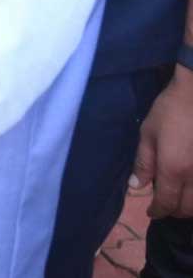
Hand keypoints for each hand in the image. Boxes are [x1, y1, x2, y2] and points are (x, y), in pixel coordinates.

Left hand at [133, 68, 192, 217]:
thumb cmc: (170, 112)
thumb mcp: (147, 134)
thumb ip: (143, 163)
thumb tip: (136, 187)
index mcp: (173, 170)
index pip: (166, 203)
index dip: (157, 211)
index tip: (150, 212)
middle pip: (187, 209)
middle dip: (173, 211)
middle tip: (162, 205)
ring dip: (189, 206)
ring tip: (177, 198)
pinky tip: (191, 187)